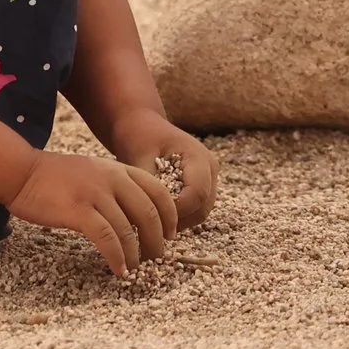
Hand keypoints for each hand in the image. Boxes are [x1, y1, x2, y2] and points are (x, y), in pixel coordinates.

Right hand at [5, 150, 177, 277]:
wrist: (20, 171)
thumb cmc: (54, 176)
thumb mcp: (92, 171)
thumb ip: (114, 186)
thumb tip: (134, 215)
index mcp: (118, 169)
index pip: (158, 191)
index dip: (170, 216)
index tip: (170, 235)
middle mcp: (112, 179)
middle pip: (149, 212)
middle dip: (157, 240)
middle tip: (156, 258)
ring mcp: (95, 194)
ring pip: (129, 229)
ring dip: (136, 254)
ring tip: (135, 269)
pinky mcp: (78, 211)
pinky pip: (107, 238)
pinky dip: (117, 257)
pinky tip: (119, 269)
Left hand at [105, 112, 218, 230]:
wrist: (142, 124)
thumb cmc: (139, 135)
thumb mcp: (138, 156)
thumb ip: (148, 184)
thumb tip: (148, 213)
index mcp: (198, 157)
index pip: (197, 195)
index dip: (175, 211)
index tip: (149, 215)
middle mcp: (210, 168)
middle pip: (202, 208)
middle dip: (177, 220)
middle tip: (148, 224)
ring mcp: (209, 177)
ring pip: (201, 212)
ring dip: (178, 221)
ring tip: (151, 220)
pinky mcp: (202, 185)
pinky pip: (195, 209)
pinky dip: (178, 216)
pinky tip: (156, 215)